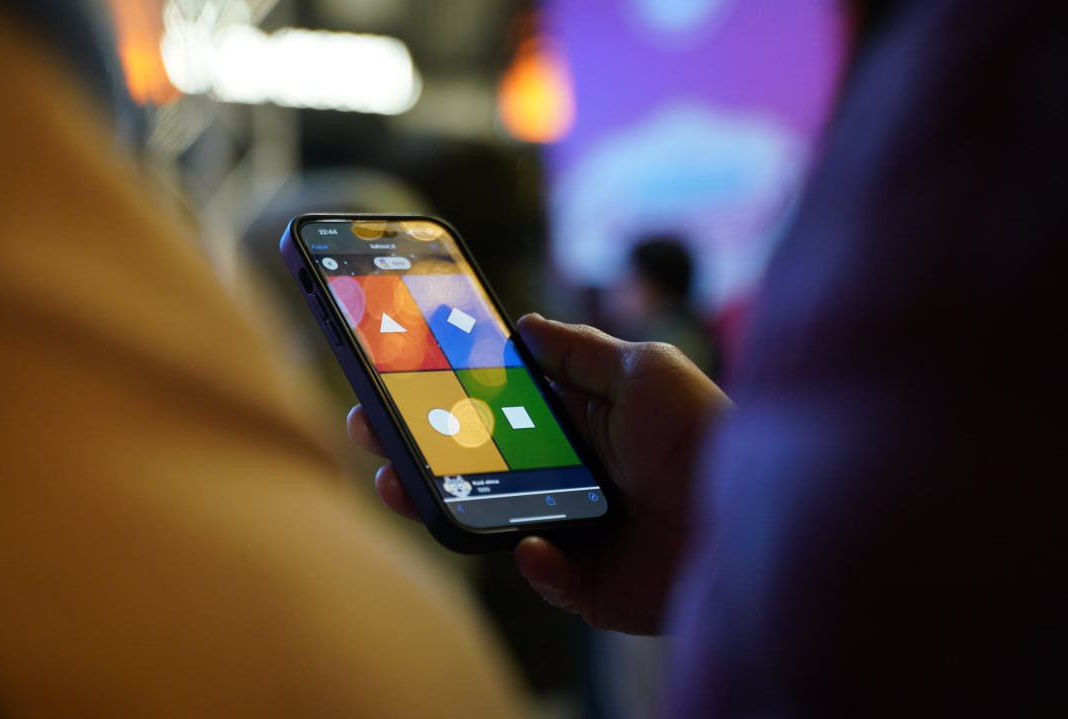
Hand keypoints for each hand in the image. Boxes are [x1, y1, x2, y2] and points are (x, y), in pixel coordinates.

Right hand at [347, 314, 730, 633]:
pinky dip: (535, 561)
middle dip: (416, 445)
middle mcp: (567, 473)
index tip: (396, 374)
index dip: (445, 392)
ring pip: (487, 516)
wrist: (759, 519)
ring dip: (438, 501)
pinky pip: (542, 573)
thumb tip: (525, 324)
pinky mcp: (588, 582)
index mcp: (579, 422)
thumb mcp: (646, 370)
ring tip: (399, 486)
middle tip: (370, 426)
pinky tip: (536, 544)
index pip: (495, 405)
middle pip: (475, 460)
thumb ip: (582, 351)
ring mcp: (573, 528)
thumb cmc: (707, 433)